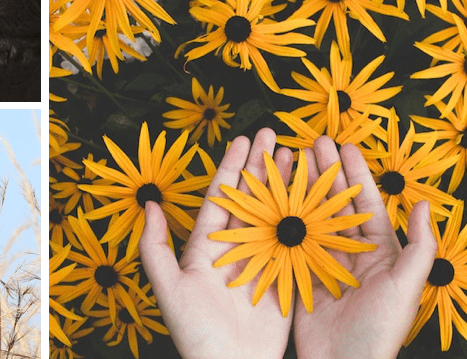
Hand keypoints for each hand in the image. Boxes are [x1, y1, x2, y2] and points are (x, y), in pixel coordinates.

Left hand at [139, 128, 292, 358]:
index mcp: (205, 248)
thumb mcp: (167, 288)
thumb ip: (154, 246)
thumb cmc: (194, 332)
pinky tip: (318, 195)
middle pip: (251, 199)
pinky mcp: (285, 280)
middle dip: (262, 166)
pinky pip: (297, 243)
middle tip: (276, 134)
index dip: (232, 167)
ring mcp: (263, 263)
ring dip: (286, 185)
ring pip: (276, 214)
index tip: (243, 139)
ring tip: (298, 154)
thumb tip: (149, 204)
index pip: (221, 197)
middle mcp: (235, 250)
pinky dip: (308, 218)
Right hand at [293, 136, 437, 358]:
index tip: (343, 146)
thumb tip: (423, 205)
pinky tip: (269, 200)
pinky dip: (279, 219)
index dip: (355, 173)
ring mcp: (322, 264)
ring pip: (309, 217)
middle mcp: (349, 254)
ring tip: (289, 162)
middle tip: (311, 143)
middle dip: (323, 172)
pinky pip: (289, 242)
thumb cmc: (379, 331)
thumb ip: (419, 247)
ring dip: (300, 189)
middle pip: (334, 204)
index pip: (365, 204)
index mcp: (378, 253)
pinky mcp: (298, 277)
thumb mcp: (406, 288)